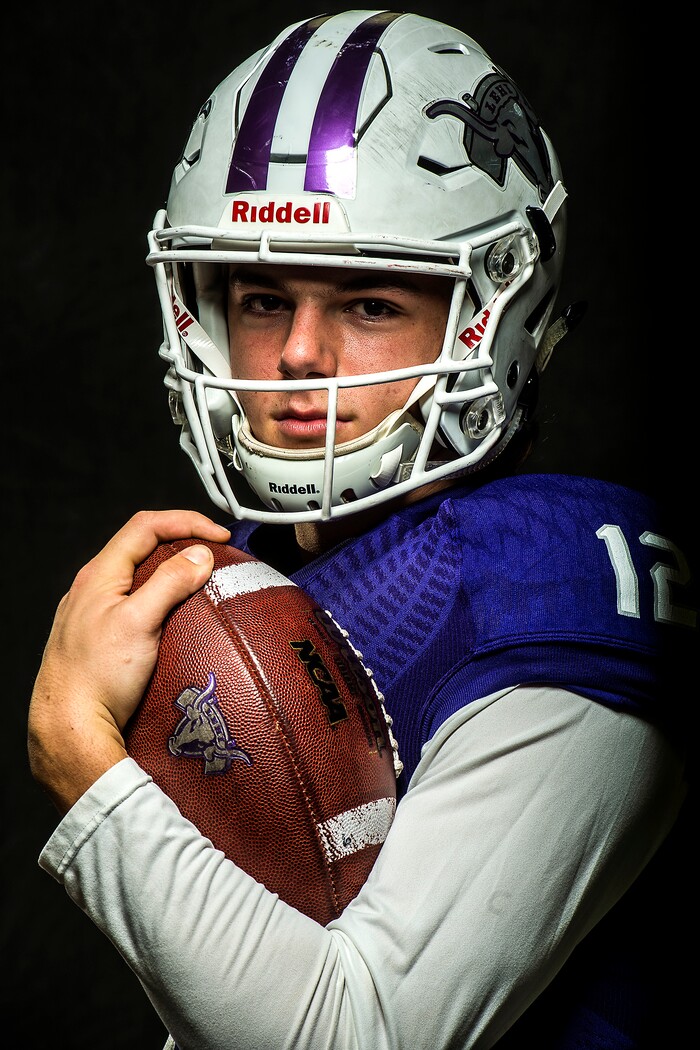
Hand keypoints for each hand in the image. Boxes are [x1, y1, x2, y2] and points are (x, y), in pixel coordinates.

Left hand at [27, 510, 230, 813]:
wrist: (69, 727)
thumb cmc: (96, 678)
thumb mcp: (140, 622)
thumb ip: (170, 583)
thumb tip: (200, 555)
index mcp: (99, 574)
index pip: (146, 526)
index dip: (186, 522)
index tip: (218, 537)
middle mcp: (92, 588)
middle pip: (142, 546)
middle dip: (182, 542)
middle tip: (214, 554)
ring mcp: (93, 612)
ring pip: (137, 574)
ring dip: (172, 570)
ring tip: (201, 582)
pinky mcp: (99, 636)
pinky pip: (134, 601)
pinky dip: (161, 596)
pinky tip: (175, 617)